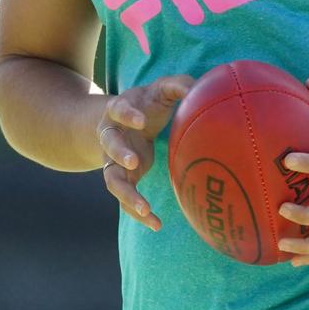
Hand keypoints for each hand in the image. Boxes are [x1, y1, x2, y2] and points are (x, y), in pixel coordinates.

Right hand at [97, 74, 194, 230]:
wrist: (127, 119)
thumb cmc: (149, 102)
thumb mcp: (161, 89)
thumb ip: (178, 85)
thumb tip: (199, 88)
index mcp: (118, 110)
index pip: (118, 109)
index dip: (126, 114)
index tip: (140, 120)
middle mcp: (110, 135)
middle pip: (109, 144)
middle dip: (119, 153)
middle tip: (134, 162)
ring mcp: (112, 159)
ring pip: (112, 179)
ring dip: (126, 194)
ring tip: (146, 209)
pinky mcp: (122, 177)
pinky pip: (125, 198)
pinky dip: (138, 212)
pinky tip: (156, 224)